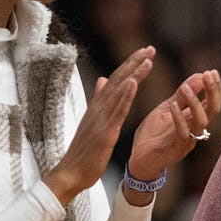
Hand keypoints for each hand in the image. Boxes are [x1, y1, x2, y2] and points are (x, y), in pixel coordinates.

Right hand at [42, 46, 154, 204]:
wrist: (71, 173)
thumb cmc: (84, 151)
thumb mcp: (94, 122)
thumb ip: (100, 100)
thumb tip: (103, 80)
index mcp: (98, 107)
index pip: (116, 80)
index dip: (130, 65)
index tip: (145, 52)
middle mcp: (98, 108)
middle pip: (118, 80)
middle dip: (134, 63)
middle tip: (150, 48)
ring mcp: (100, 119)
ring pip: (118, 91)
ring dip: (133, 74)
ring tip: (147, 59)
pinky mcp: (104, 131)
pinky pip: (116, 110)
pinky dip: (125, 95)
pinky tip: (133, 82)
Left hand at [126, 69, 220, 183]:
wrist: (139, 160)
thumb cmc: (154, 135)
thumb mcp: (166, 109)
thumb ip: (181, 95)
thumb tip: (199, 76)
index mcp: (194, 120)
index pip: (212, 102)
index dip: (214, 88)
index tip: (211, 71)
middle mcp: (195, 130)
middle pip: (213, 110)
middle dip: (213, 92)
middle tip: (208, 75)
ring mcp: (187, 140)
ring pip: (201, 121)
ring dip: (195, 103)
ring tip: (186, 87)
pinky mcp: (175, 149)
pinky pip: (182, 133)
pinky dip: (179, 118)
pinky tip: (173, 105)